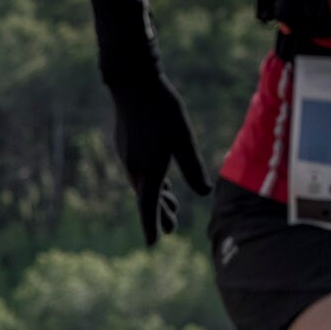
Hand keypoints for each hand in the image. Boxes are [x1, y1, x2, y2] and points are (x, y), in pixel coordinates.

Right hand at [107, 71, 213, 245]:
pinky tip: (161, 177)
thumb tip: (204, 192)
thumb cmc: (163, 110)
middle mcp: (135, 169)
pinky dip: (152, 181)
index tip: (153, 244)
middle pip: (147, 198)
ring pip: (144, 184)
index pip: (149, 207)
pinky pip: (140, 172)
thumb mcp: (184, 138)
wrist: (133, 85)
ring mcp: (128, 158)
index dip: (152, 225)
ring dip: (158, 196)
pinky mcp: (127, 147)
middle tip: (171, 229)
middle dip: (160, 213)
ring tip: (172, 204)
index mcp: (150, 170)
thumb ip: (192, 167)